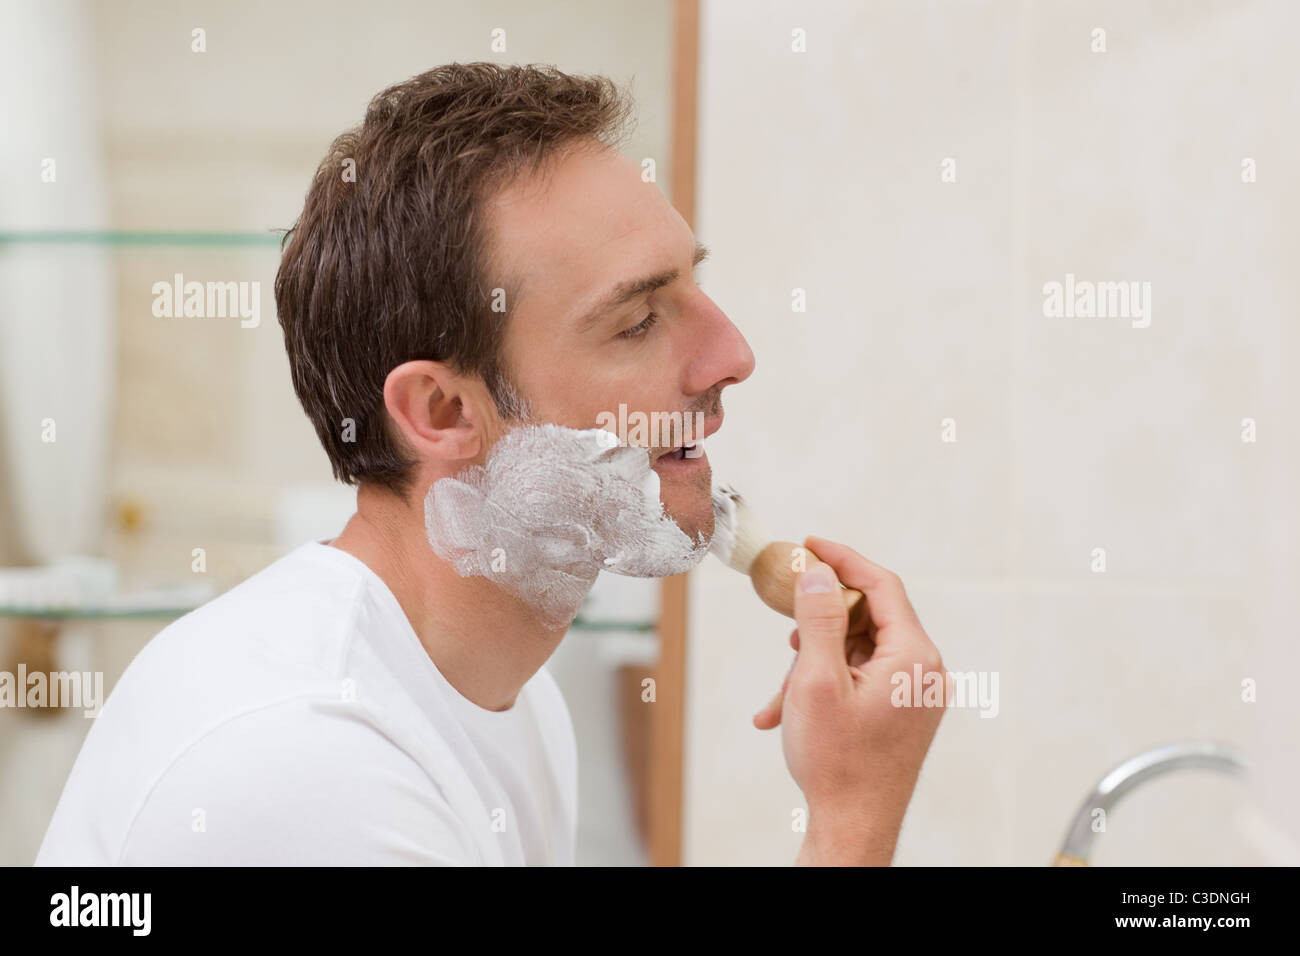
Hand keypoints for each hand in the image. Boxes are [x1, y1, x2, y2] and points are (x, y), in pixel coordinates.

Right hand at [762, 536, 948, 864]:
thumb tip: (817, 572)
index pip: (882, 585)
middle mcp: (924, 671)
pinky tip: (782, 711)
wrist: (853, 828)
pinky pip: (860, 679)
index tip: (808, 544)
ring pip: (858, 650)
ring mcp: (914, 694)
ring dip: (815, 659)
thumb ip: (819, 619)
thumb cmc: (837, 762)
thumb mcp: (817, 681)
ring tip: (782, 687)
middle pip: (869, 616)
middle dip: (820, 620)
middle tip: (787, 621)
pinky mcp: (901, 713)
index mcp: (914, 656)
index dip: (842, 559)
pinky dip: (824, 685)